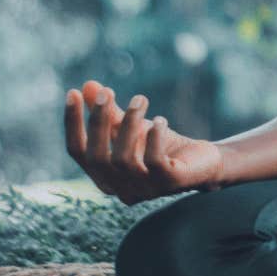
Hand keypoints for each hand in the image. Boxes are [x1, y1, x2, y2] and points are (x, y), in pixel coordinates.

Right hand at [64, 80, 226, 204]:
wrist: (203, 163)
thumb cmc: (162, 147)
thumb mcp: (132, 128)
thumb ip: (110, 113)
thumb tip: (88, 86)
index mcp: (104, 177)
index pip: (77, 152)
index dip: (73, 123)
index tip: (73, 92)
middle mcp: (120, 189)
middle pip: (97, 158)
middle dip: (99, 122)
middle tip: (108, 92)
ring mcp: (145, 190)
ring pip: (123, 159)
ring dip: (129, 124)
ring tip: (140, 100)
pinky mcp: (169, 184)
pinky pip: (154, 161)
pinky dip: (154, 138)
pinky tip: (160, 121)